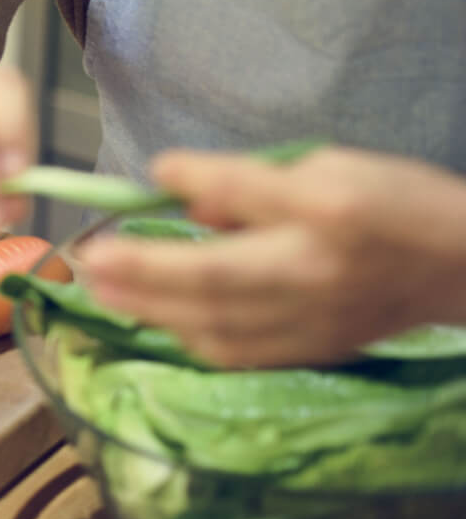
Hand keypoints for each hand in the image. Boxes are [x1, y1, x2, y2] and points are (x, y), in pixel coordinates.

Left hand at [77, 147, 465, 367]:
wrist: (459, 267)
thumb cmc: (390, 203)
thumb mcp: (329, 166)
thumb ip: (249, 182)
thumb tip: (175, 190)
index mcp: (332, 211)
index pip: (253, 193)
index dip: (201, 183)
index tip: (151, 172)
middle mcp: (318, 271)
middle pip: (218, 277)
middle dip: (145, 272)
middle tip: (90, 260)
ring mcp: (314, 321)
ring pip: (218, 325)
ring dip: (153, 310)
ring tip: (101, 290)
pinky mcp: (310, 351)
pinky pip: (236, 352)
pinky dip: (188, 337)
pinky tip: (154, 321)